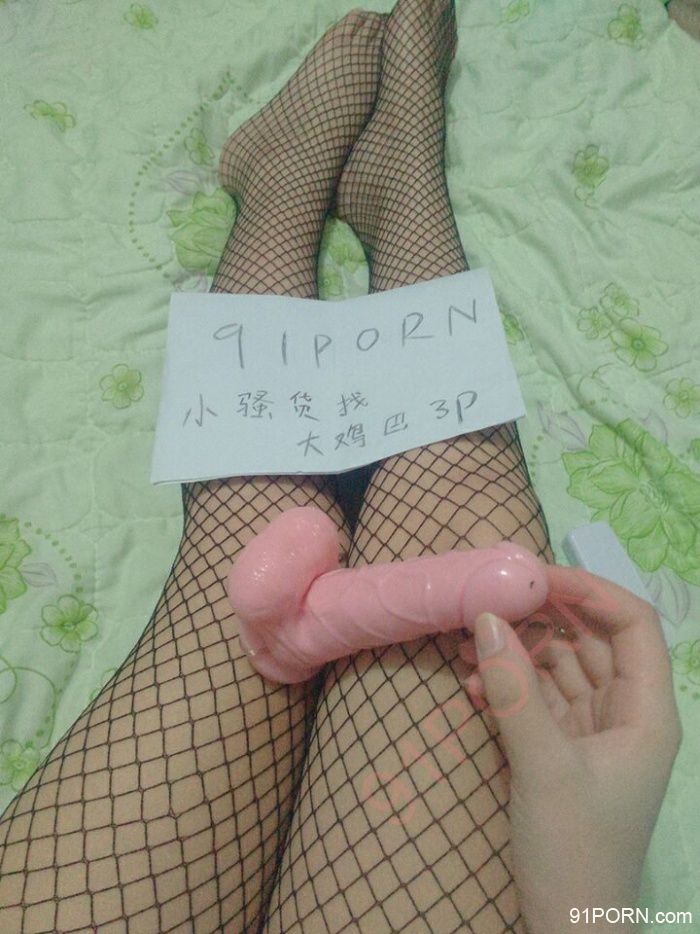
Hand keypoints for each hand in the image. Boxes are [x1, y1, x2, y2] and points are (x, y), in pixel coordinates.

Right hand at [464, 566, 681, 933]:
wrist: (564, 927)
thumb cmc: (575, 849)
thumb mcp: (544, 766)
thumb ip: (514, 690)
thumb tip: (483, 619)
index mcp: (646, 712)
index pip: (632, 625)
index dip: (590, 591)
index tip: (534, 577)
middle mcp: (625, 713)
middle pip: (592, 640)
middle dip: (542, 618)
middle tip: (490, 602)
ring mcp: (592, 730)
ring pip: (560, 666)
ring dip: (517, 651)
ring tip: (468, 642)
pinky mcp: (562, 747)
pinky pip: (537, 697)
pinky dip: (508, 686)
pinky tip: (471, 686)